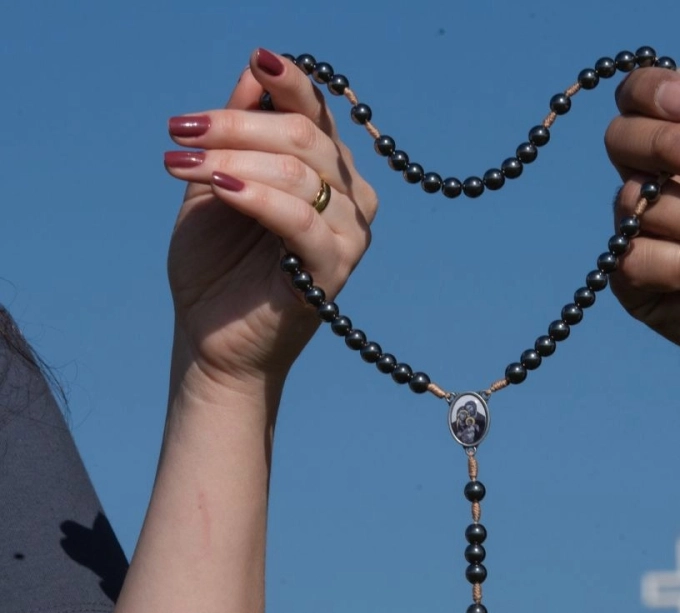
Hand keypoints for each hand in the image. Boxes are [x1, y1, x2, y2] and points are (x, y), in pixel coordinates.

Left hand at [164, 48, 376, 388]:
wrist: (211, 336)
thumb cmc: (216, 263)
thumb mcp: (217, 181)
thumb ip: (239, 130)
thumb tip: (255, 69)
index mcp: (328, 172)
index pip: (317, 114)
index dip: (287, 82)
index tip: (253, 59)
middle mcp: (350, 198)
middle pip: (305, 136)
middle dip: (235, 125)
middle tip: (181, 131)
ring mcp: (349, 235)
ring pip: (300, 173)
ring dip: (233, 160)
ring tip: (181, 164)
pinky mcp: (335, 270)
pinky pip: (301, 220)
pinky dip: (258, 198)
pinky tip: (221, 188)